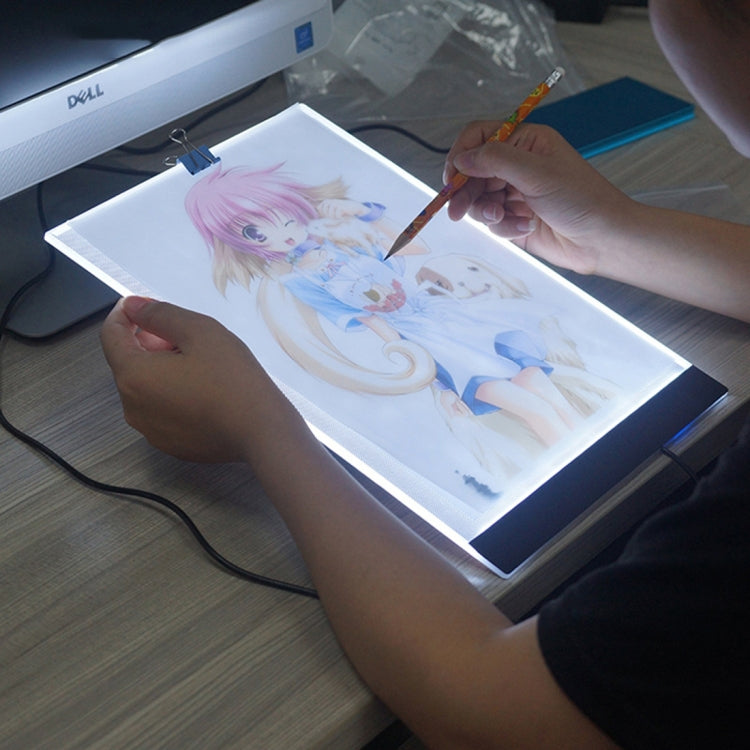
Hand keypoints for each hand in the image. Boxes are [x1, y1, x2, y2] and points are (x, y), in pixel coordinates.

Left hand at [100, 297, 280, 462]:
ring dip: (161, 369)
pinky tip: (203, 389)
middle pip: (128, 363)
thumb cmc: (233, 380)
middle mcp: (133, 408)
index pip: (111, 336)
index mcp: (134, 376)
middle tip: (183, 334)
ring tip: (199, 363)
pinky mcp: (170, 444)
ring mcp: (150, 430)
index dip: (125, 314)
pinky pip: (161, 410)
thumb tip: (134, 307)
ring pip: (145, 388)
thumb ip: (160, 314)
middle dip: (148, 342)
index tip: (144, 305)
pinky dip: (172, 394)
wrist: (261, 432)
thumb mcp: (199, 331)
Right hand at [443, 123, 634, 274]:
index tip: (452, 176)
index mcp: (525, 142)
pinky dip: (503, 227)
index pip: (479, 138)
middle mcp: (517, 165)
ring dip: (486, 212)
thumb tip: (461, 158)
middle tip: (457, 211)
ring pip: (479, 200)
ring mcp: (514, 193)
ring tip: (503, 218)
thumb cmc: (582, 198)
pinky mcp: (514, 218)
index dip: (462, 155)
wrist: (602, 239)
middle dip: (466, 193)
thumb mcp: (537, 173)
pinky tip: (525, 227)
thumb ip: (495, 161)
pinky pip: (492, 222)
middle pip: (473, 173)